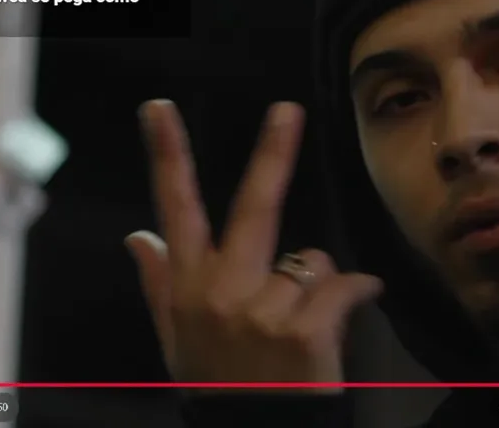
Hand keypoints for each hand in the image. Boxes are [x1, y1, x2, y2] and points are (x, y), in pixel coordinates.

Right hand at [126, 101, 381, 390]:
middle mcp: (223, 292)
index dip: (168, 157)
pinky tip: (359, 304)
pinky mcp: (305, 330)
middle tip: (287, 111)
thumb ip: (160, 285)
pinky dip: (361, 291)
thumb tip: (137, 237)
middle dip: (273, 154)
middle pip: (253, 207)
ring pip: (313, 258)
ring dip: (320, 281)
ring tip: (309, 321)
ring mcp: (264, 310)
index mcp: (191, 289)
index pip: (175, 211)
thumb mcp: (178, 343)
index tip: (160, 109)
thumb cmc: (220, 388)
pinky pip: (347, 285)